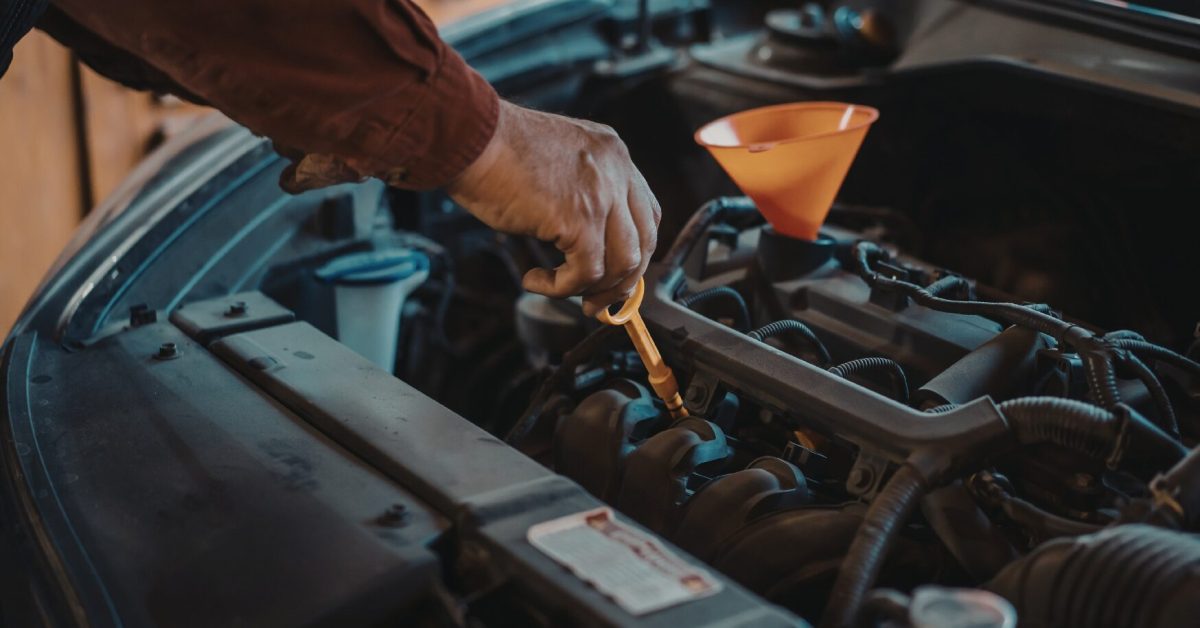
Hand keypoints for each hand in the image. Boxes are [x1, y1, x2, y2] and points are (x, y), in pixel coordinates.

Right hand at [445, 101, 660, 316]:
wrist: (470, 136)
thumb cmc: (496, 149)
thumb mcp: (556, 161)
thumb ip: (580, 190)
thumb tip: (582, 240)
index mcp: (613, 153)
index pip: (645, 213)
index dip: (634, 250)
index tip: (616, 273)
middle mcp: (616, 170)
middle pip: (643, 241)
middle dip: (623, 280)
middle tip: (597, 300)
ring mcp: (602, 194)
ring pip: (623, 263)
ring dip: (595, 289)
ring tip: (565, 292)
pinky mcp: (580, 219)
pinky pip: (586, 273)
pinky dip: (562, 288)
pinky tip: (536, 280)